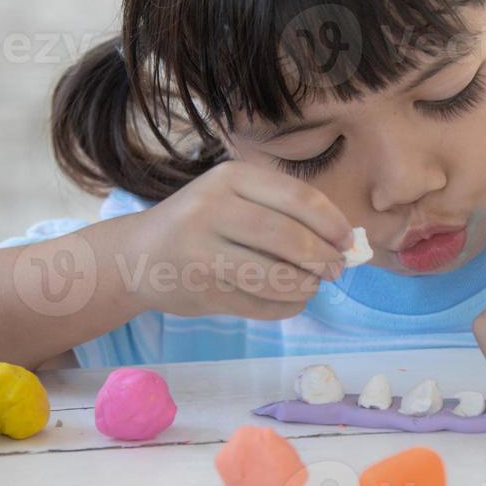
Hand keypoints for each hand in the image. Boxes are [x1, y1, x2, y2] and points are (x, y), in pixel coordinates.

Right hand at [136, 161, 353, 319]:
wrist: (137, 255)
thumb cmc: (200, 223)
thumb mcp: (235, 199)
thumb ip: (284, 212)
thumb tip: (346, 241)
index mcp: (230, 178)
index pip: (298, 198)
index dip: (333, 223)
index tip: (349, 242)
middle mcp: (212, 210)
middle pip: (289, 239)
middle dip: (323, 259)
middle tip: (335, 270)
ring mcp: (203, 253)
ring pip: (275, 277)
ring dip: (305, 286)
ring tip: (311, 285)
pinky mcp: (201, 292)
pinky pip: (259, 306)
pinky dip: (286, 307)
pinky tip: (291, 301)